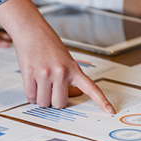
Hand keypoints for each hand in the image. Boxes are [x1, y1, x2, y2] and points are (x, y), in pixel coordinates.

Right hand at [0, 0, 114, 112]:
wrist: (30, 29)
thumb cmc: (48, 43)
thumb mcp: (65, 59)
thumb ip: (69, 78)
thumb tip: (70, 95)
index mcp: (73, 68)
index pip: (91, 88)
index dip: (101, 101)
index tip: (110, 111)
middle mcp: (60, 72)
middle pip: (59, 104)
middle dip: (54, 101)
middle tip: (51, 90)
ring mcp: (44, 74)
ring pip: (44, 103)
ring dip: (41, 98)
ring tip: (41, 85)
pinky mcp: (29, 75)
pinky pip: (31, 97)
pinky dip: (31, 96)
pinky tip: (33, 85)